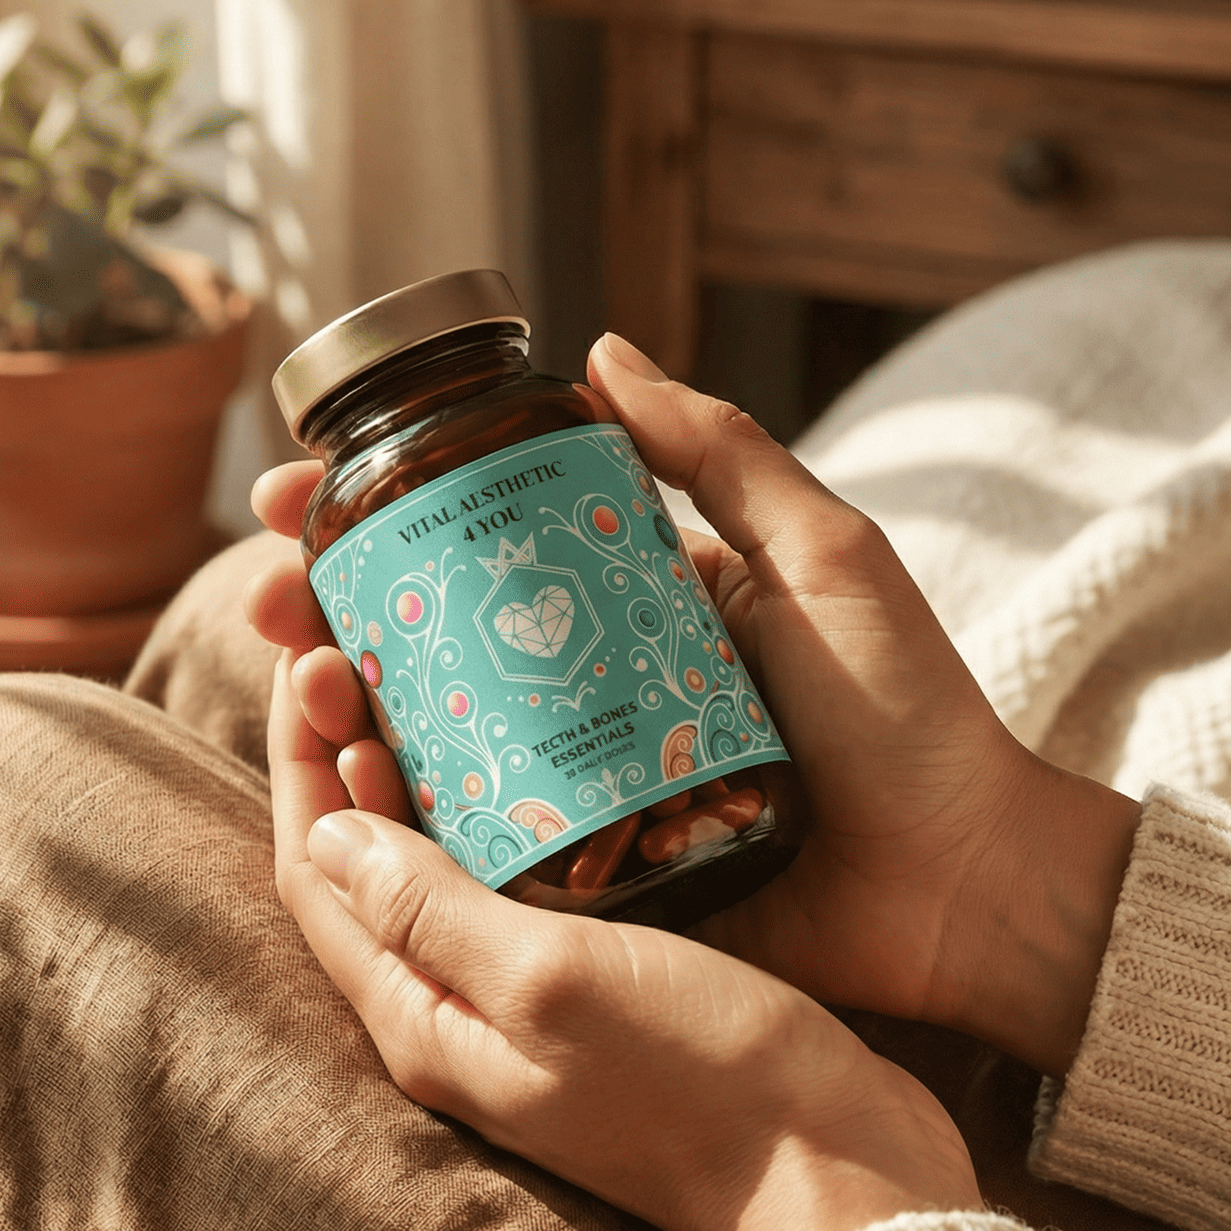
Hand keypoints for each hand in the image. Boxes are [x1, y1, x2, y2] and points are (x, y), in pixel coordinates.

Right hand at [246, 335, 1138, 1077]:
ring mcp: (581, 787)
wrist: (965, 883)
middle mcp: (589, 690)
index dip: (375, 516)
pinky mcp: (588, 879)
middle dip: (327, 613)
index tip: (292, 495)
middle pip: (427, 641)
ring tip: (305, 688)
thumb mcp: (823, 555)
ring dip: (344, 710)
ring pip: (432, 741)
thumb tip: (597, 347)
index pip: (477, 544)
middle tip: (266, 603)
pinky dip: (403, 821)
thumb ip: (721, 453)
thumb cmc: (909, 714)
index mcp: (631, 605)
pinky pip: (476, 845)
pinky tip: (348, 794)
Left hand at [268, 649, 980, 1230]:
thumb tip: (329, 830)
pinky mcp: (600, 990)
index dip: (303, 766)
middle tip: (370, 650)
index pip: (317, 877)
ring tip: (443, 678)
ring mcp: (530, 1006)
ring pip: (444, 868)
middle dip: (352, 756)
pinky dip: (511, 809)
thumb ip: (430, 911)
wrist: (839, 1170)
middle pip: (369, 867)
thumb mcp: (552, 980)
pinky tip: (549, 753)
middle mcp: (460, 1015)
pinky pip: (524, 881)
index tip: (311, 662)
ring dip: (427, 775)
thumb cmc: (702, 1080)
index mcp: (425, 1020)